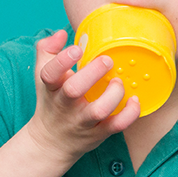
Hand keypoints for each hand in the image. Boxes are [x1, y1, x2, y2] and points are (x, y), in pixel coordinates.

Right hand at [25, 30, 140, 163]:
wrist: (50, 142)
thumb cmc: (52, 102)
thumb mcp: (42, 76)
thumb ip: (48, 50)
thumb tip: (60, 34)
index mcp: (51, 88)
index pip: (49, 73)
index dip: (63, 60)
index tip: (77, 49)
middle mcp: (64, 105)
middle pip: (73, 90)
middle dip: (92, 73)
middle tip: (107, 60)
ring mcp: (82, 121)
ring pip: (98, 109)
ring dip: (113, 94)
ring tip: (118, 82)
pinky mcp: (97, 133)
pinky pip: (116, 125)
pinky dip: (129, 114)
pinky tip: (134, 100)